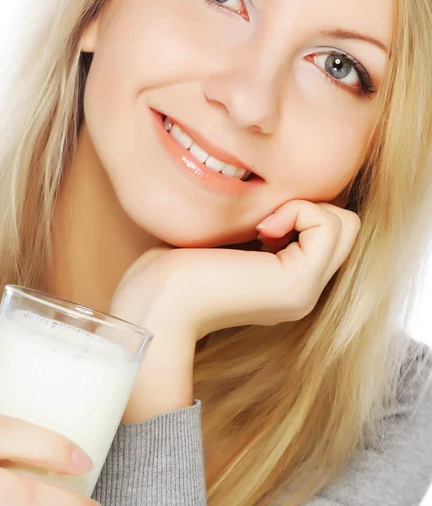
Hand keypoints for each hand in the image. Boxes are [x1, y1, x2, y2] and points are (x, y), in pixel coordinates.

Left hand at [110, 200, 360, 420]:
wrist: (159, 302)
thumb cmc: (177, 270)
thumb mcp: (231, 243)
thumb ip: (263, 230)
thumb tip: (280, 203)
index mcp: (287, 284)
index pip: (326, 235)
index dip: (299, 214)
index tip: (257, 226)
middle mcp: (303, 292)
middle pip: (344, 228)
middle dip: (309, 208)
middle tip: (264, 223)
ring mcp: (305, 291)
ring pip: (346, 224)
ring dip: (305, 208)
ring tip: (264, 227)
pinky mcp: (299, 281)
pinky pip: (329, 224)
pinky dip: (298, 211)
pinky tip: (262, 229)